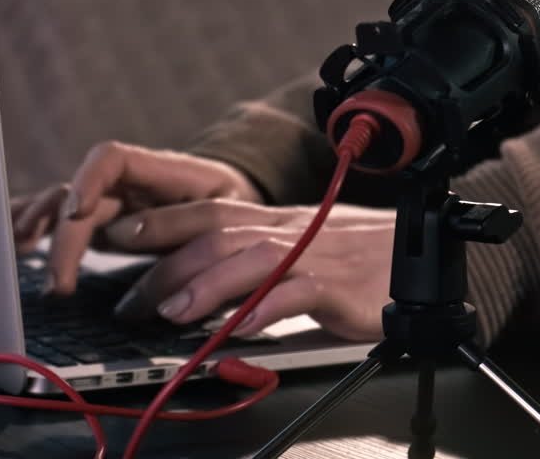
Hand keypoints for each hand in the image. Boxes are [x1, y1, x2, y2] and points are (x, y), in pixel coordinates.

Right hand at [11, 141, 262, 293]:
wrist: (244, 211)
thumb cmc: (237, 210)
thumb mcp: (225, 214)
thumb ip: (180, 222)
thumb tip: (124, 235)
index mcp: (159, 171)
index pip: (111, 159)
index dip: (87, 180)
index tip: (75, 212)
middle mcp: (128, 185)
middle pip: (80, 196)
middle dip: (63, 238)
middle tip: (59, 285)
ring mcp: (112, 205)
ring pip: (62, 206)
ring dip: (38, 226)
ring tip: (16, 248)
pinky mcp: (104, 226)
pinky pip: (64, 223)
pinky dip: (37, 228)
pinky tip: (15, 241)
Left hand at [107, 200, 393, 341]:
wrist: (422, 254)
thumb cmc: (359, 257)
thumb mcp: (300, 249)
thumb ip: (255, 263)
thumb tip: (199, 285)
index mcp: (275, 221)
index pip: (207, 211)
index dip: (160, 220)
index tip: (117, 234)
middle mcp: (288, 230)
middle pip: (217, 238)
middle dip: (166, 267)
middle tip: (130, 302)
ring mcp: (313, 254)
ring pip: (250, 261)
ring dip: (205, 288)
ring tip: (171, 314)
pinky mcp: (338, 284)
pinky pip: (297, 294)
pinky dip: (266, 310)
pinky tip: (243, 328)